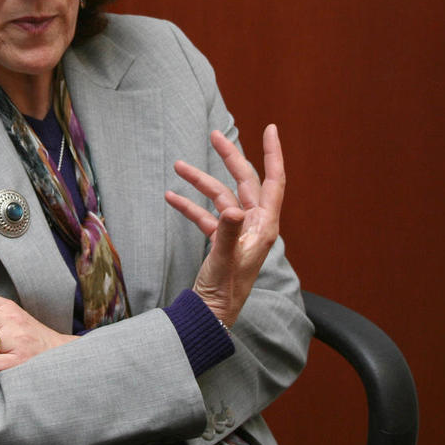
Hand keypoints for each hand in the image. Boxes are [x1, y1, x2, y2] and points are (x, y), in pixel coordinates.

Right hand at [164, 124, 284, 327]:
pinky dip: (189, 205)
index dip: (273, 154)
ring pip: (220, 196)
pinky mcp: (220, 241)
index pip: (273, 181)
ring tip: (178, 166)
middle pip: (244, 181)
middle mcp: (253, 224)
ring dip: (200, 181)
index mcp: (263, 226)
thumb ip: (227, 231)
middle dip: (229, 158)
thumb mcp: (225, 259)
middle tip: (214, 136)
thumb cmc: (225, 291)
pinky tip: (171, 196)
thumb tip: (231, 207)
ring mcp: (236, 231)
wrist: (211, 315)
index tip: (269, 129)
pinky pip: (205, 215)